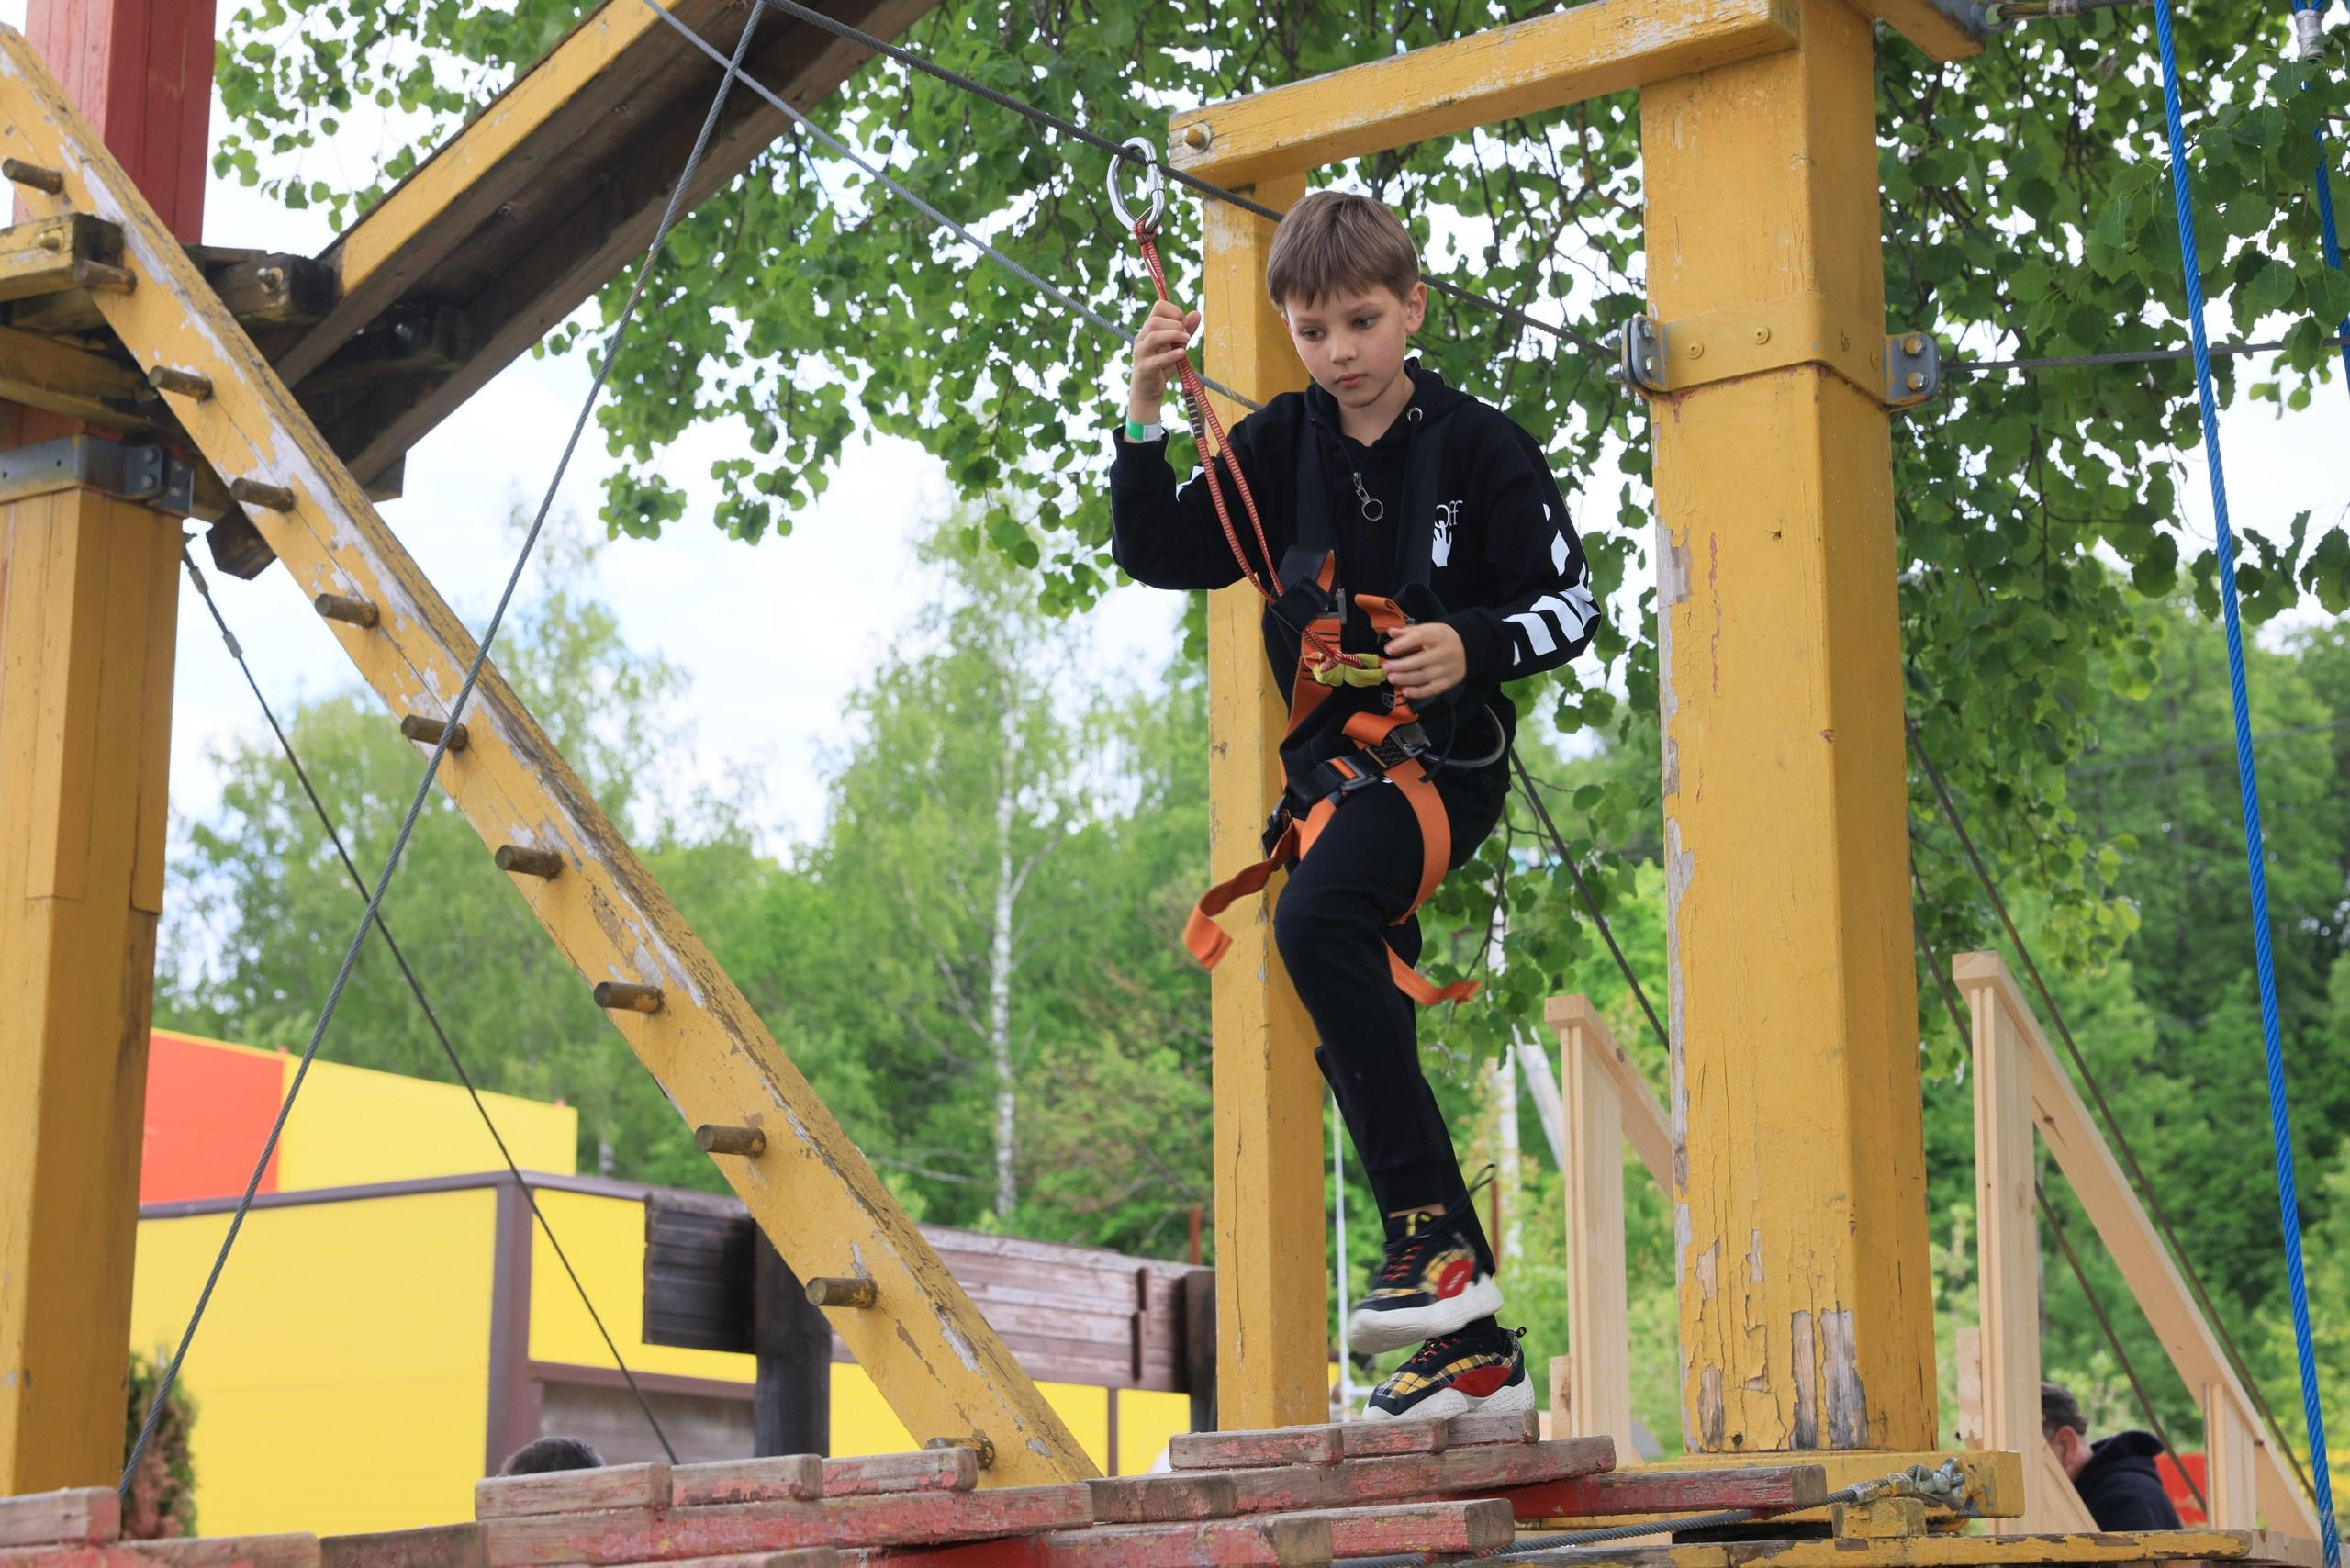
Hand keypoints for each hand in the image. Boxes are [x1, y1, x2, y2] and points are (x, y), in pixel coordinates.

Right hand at [1128, 299, 1199, 423]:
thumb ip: (1185, 330)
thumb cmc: (1162, 366)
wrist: (1148, 391)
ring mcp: (1141, 353)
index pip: (1158, 306)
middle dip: (1175, 324)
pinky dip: (1171, 355)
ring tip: (1186, 341)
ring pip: (1153, 336)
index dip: (1174, 310)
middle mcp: (1142, 338)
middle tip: (1187, 336)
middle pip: (1155, 321)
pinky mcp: (1144, 369)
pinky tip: (1182, 353)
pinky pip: (1156, 360)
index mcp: (1149, 329)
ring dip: (1173, 335)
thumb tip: (1197, 313)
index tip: (1184, 323)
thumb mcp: (1176, 345)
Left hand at [1382, 622, 1465, 703]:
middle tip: (1386, 668)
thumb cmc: (1441, 638)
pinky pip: (1432, 689)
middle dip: (1400, 665)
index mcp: (1437, 635)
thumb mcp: (1428, 629)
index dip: (1402, 644)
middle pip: (1420, 661)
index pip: (1418, 638)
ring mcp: (1447, 669)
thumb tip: (1391, 632)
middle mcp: (1444, 652)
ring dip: (1405, 679)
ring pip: (1424, 676)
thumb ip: (1408, 632)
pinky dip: (1418, 692)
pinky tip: (1405, 691)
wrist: (1468, 647)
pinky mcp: (1449, 681)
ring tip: (1391, 678)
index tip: (1388, 650)